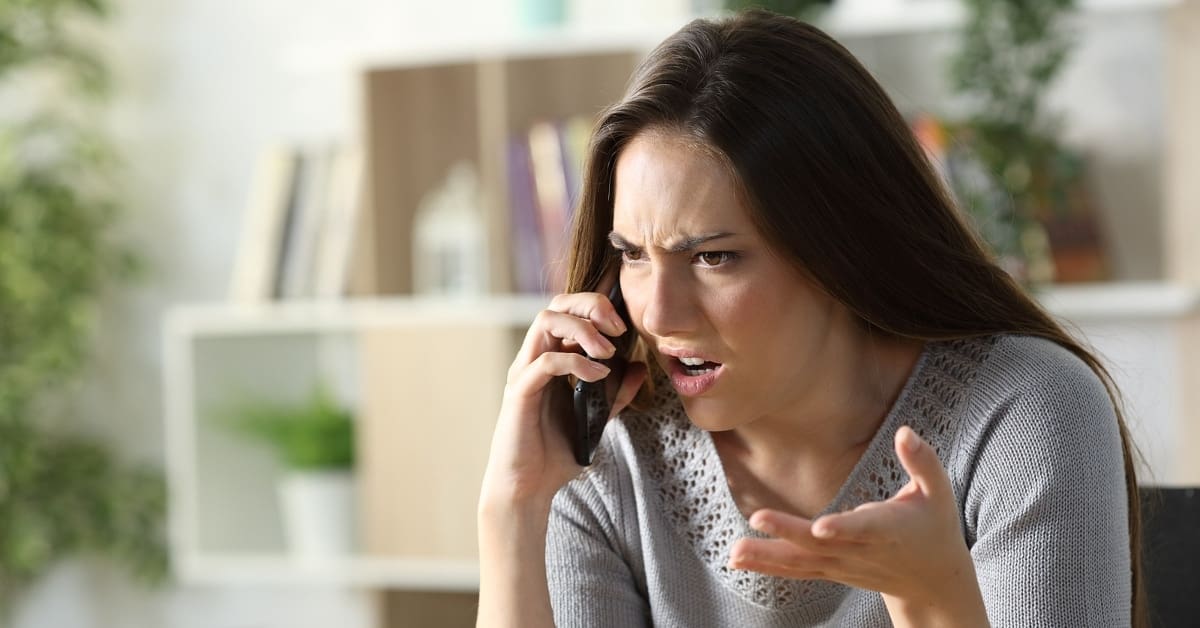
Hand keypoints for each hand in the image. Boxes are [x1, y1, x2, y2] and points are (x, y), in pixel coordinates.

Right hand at [479, 290, 646, 514]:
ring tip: (608, 352)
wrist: (531, 487)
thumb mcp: (598, 417)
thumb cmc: (557, 452)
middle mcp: (534, 359)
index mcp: (551, 359)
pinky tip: (598, 375)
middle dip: (590, 305)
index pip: (568, 311)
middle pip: (556, 304)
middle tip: (618, 328)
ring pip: (546, 321)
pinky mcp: (520, 392)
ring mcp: (525, 372)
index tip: (624, 325)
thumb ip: (617, 393)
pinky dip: (576, 362)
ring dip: (583, 328)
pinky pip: (546, 361)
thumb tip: (640, 367)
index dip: (596, 306)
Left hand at [728, 426, 987, 626]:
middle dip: (789, 533)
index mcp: (889, 530)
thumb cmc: (935, 528)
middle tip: (758, 520)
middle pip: (821, 545)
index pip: (864, 529)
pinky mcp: (830, 570)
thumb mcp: (939, 493)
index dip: (843, 528)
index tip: (821, 527)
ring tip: (735, 551)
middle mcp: (861, 551)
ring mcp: (843, 565)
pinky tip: (737, 559)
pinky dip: (767, 566)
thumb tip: (904, 431)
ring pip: (802, 562)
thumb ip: (923, 462)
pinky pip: (795, 569)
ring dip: (767, 557)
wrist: (932, 583)